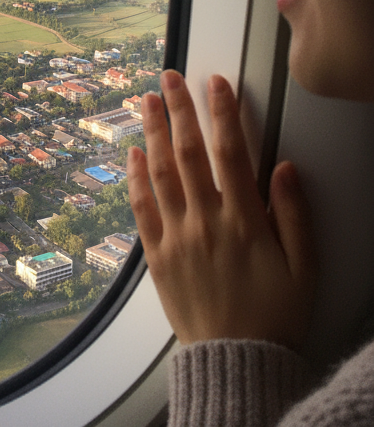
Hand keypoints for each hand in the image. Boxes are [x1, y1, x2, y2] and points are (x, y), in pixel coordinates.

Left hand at [127, 70, 315, 348]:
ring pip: (159, 172)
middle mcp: (206, 222)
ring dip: (152, 132)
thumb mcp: (304, 267)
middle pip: (188, 152)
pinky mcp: (156, 255)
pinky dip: (135, 178)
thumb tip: (284, 166)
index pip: (231, 152)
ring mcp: (176, 237)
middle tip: (170, 75)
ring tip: (146, 100)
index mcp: (245, 222)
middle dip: (179, 109)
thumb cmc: (276, 315)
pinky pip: (141, 208)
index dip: (222, 113)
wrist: (236, 360)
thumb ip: (294, 215)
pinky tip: (132, 153)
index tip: (216, 82)